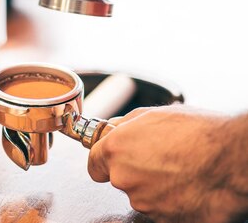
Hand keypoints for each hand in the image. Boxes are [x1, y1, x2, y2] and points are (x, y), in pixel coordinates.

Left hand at [88, 106, 247, 222]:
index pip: (94, 165)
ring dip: (156, 187)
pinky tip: (190, 187)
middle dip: (136, 171)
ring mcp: (145, 203)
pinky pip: (163, 211)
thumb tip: (112, 129)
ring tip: (182, 171)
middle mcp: (125, 179)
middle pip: (120, 180)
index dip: (104, 161)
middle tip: (163, 158)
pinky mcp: (166, 221)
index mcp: (116, 151)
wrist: (233, 160)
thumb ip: (124, 125)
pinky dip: (173, 202)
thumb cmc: (198, 133)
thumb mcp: (153, 114)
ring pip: (143, 196)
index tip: (112, 160)